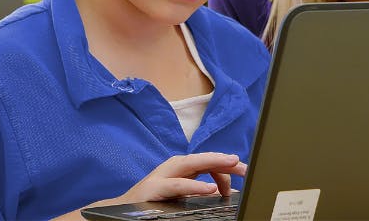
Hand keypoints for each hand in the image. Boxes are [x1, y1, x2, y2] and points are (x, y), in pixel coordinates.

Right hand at [110, 152, 246, 202]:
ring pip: (193, 164)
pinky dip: (196, 186)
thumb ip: (198, 188)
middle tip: (246, 167)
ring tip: (233, 165)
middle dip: (227, 160)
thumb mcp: (180, 193)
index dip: (227, 165)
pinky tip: (210, 189)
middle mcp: (174, 166)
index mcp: (182, 168)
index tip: (244, 174)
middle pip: (205, 158)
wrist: (122, 208)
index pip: (209, 161)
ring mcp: (164, 174)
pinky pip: (179, 185)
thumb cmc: (154, 201)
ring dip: (214, 164)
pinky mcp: (156, 188)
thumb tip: (222, 191)